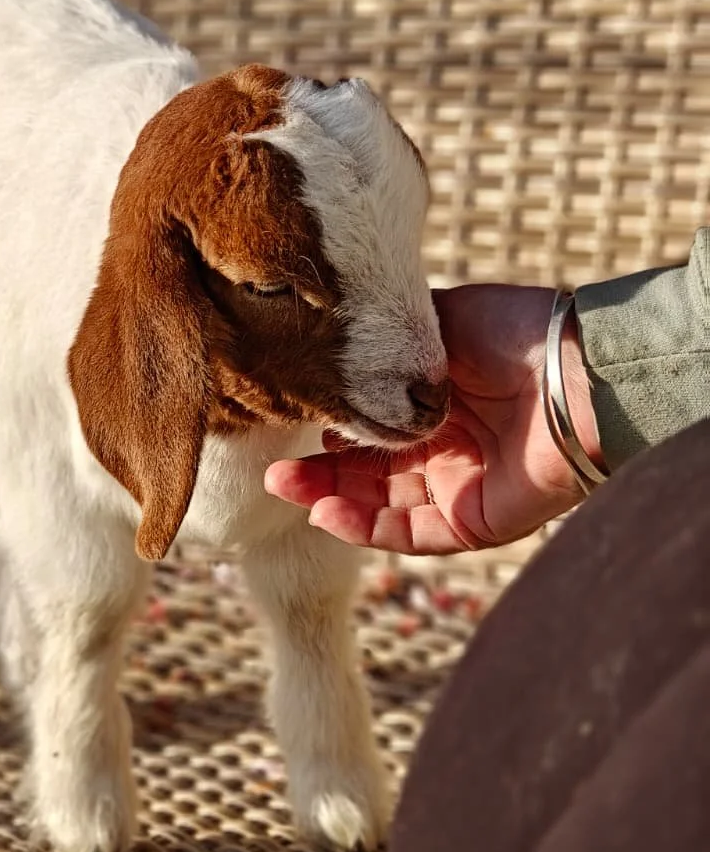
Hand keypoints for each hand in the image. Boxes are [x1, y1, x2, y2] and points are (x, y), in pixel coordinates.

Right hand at [265, 285, 603, 553]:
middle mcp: (445, 448)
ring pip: (378, 505)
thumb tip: (330, 342)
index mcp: (437, 402)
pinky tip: (325, 511)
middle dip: (315, 472)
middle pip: (366, 472)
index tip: (289, 418)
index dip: (327, 428)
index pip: (368, 426)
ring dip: (328, 499)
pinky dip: (364, 527)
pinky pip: (408, 533)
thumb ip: (386, 338)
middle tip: (272, 469)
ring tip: (284, 486)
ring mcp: (458, 488)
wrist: (579, 370)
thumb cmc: (515, 332)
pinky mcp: (474, 523)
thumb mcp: (436, 318)